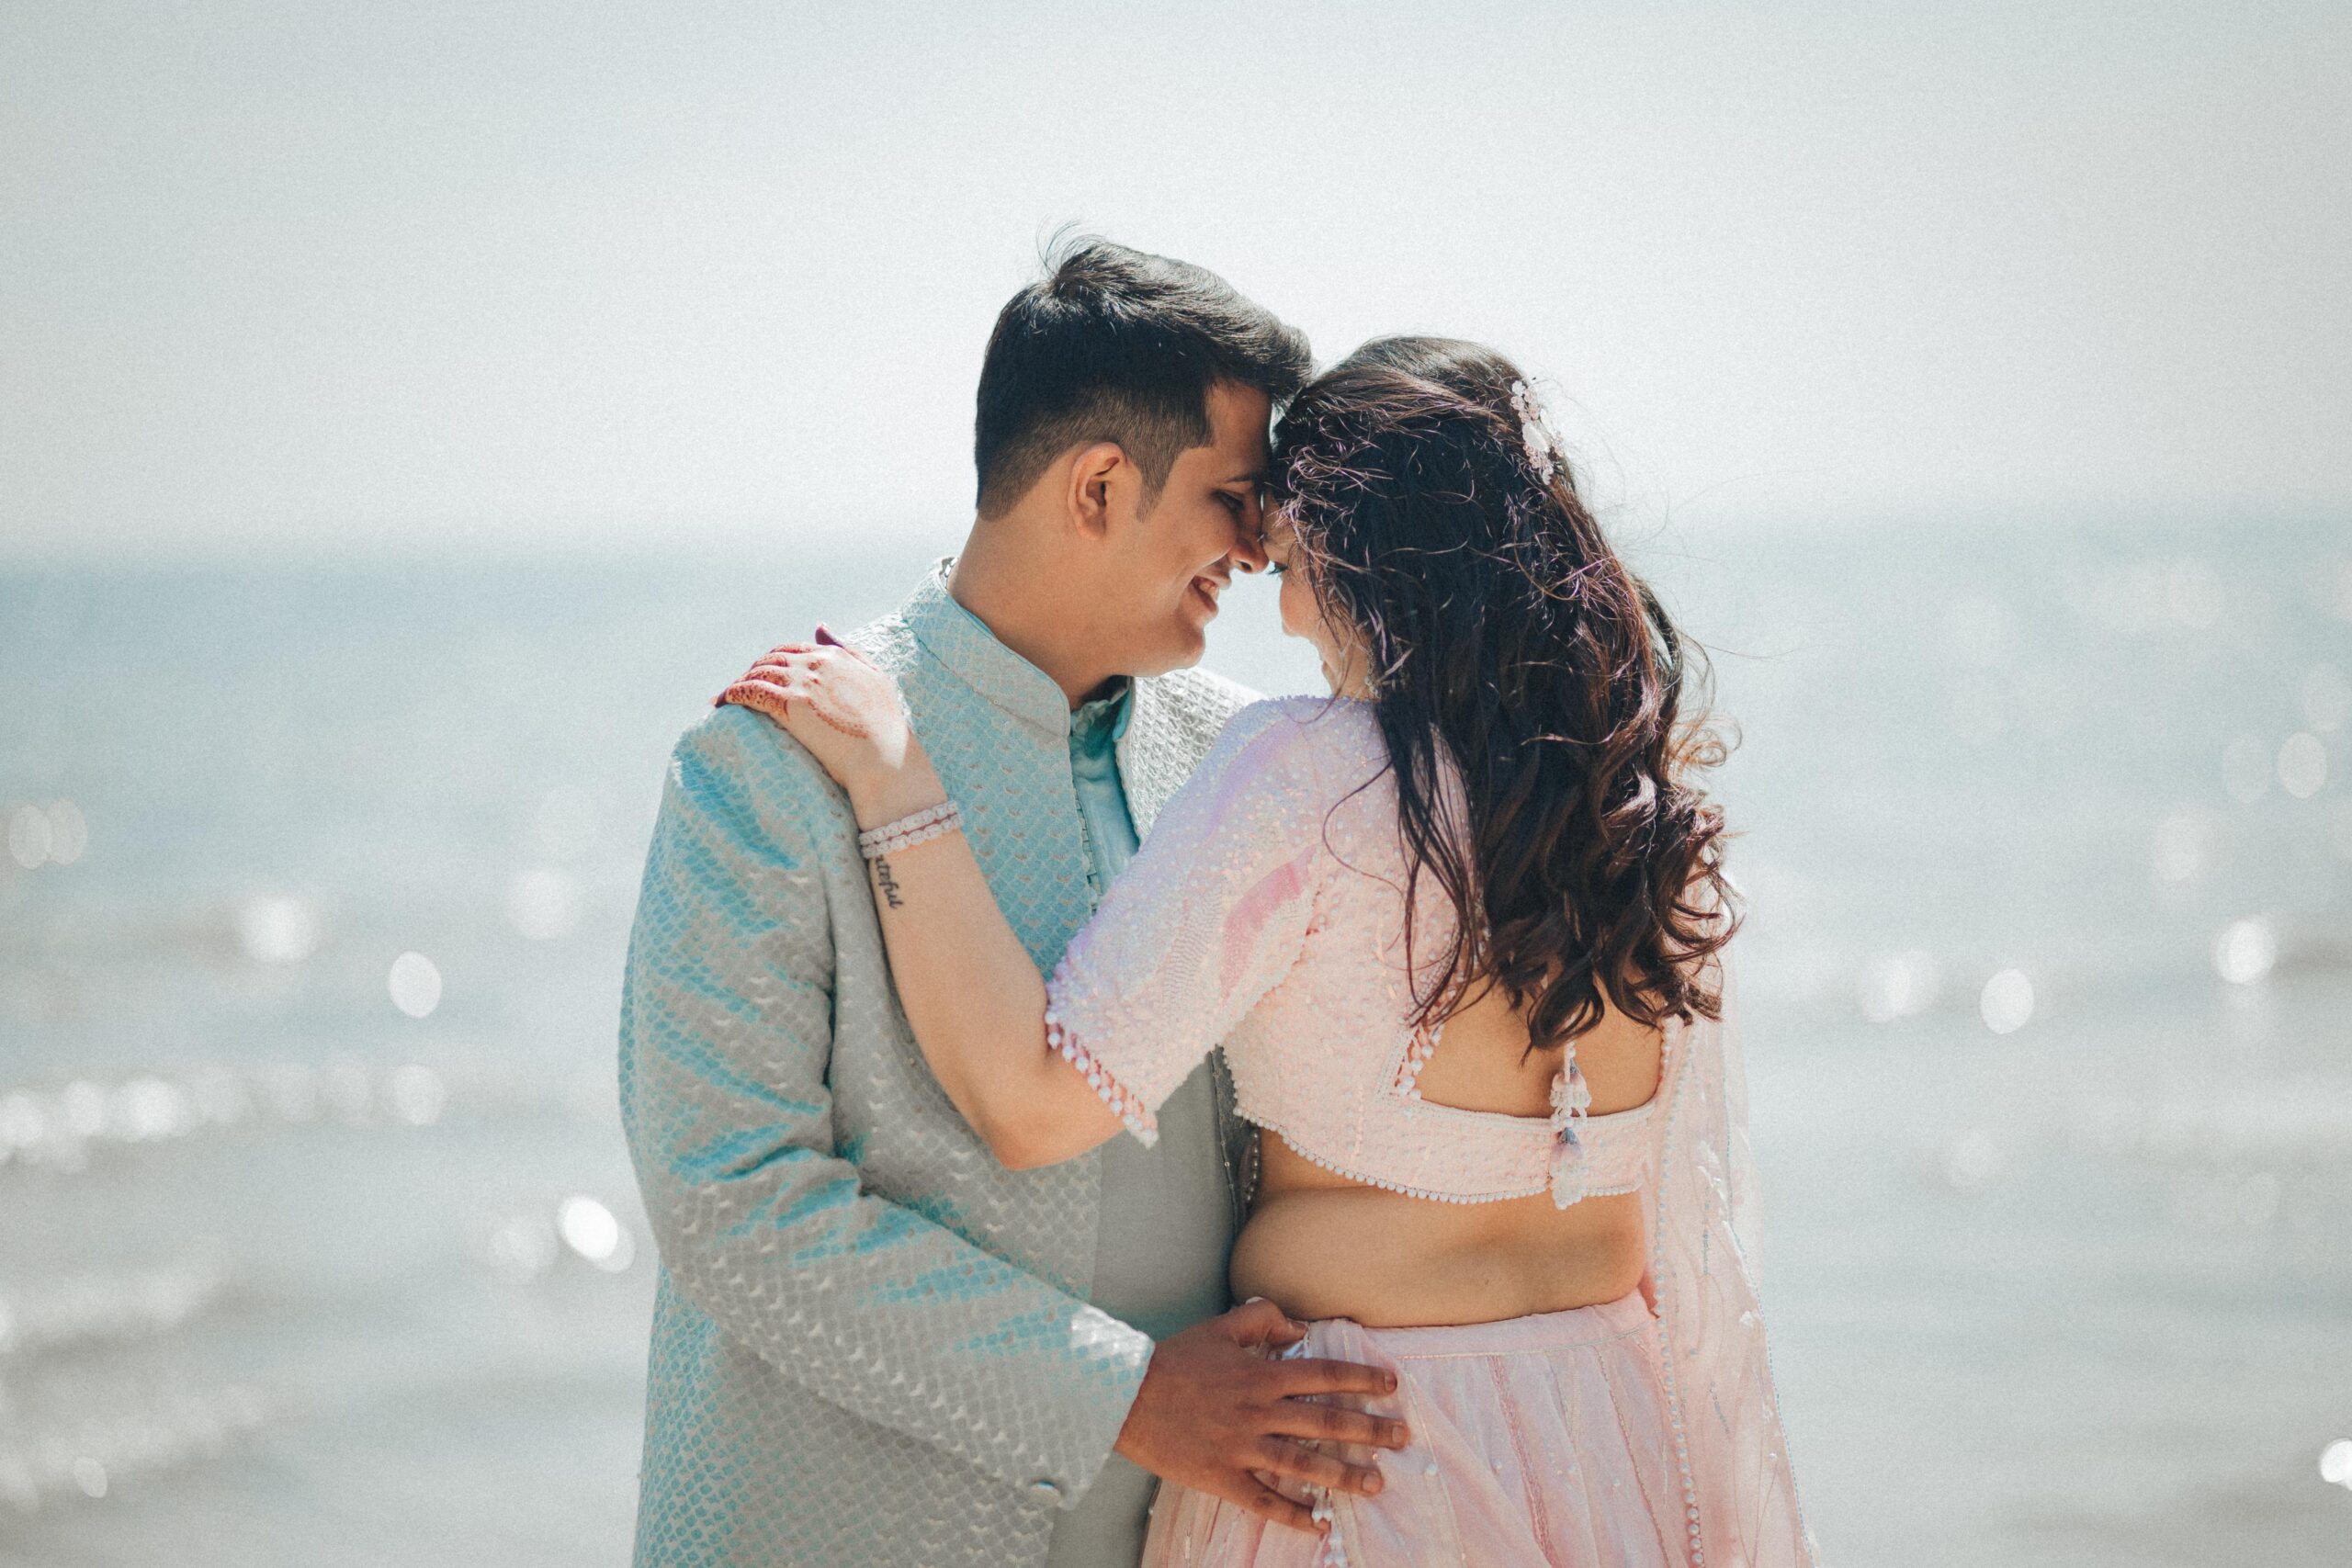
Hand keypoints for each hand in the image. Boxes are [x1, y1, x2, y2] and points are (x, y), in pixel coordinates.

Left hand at [719, 634, 936, 820]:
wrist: (885, 758)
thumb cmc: (885, 728)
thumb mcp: (874, 678)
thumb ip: (847, 650)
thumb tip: (819, 626)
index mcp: (835, 656)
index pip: (792, 649)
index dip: (772, 660)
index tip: (762, 674)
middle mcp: (817, 663)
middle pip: (770, 659)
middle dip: (751, 671)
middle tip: (738, 689)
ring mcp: (803, 683)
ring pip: (757, 673)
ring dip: (738, 683)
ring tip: (725, 698)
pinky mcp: (791, 705)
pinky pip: (751, 692)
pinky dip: (732, 693)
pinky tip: (722, 702)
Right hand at [1113, 1299, 1410, 1534]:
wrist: (1125, 1395)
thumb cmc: (1173, 1360)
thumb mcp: (1219, 1327)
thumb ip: (1262, 1320)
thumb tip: (1298, 1327)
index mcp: (1260, 1375)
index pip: (1324, 1376)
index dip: (1361, 1380)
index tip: (1391, 1387)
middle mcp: (1257, 1413)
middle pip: (1325, 1423)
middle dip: (1369, 1430)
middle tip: (1402, 1438)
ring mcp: (1241, 1449)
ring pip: (1303, 1465)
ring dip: (1343, 1474)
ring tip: (1376, 1481)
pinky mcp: (1222, 1477)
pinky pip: (1264, 1501)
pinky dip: (1293, 1515)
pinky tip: (1319, 1524)